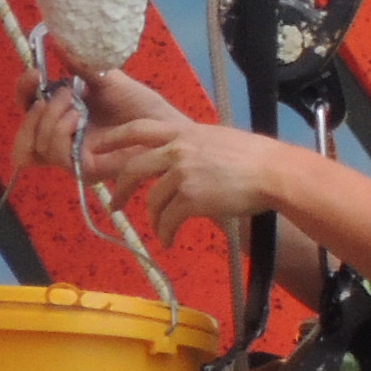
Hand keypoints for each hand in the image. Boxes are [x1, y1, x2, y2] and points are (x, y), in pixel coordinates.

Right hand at [11, 65, 185, 172]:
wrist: (167, 123)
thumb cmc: (141, 105)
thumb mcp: (106, 79)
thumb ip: (79, 66)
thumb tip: (58, 41)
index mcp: (64, 121)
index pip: (27, 115)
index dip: (22, 93)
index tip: (33, 72)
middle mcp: (65, 143)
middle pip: (23, 140)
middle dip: (32, 109)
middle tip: (60, 91)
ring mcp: (74, 158)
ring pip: (36, 148)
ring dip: (49, 119)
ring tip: (75, 104)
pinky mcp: (87, 169)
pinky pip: (57, 155)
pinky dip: (60, 132)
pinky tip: (78, 116)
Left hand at [91, 118, 284, 244]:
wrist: (273, 173)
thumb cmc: (255, 156)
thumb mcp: (219, 139)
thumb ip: (195, 144)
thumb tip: (183, 158)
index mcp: (184, 131)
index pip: (138, 129)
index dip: (114, 138)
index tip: (97, 148)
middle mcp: (177, 149)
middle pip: (134, 168)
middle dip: (121, 189)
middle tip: (114, 204)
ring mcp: (182, 174)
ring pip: (153, 200)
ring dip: (152, 219)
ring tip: (160, 230)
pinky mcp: (191, 198)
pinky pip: (168, 220)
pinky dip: (165, 233)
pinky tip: (169, 240)